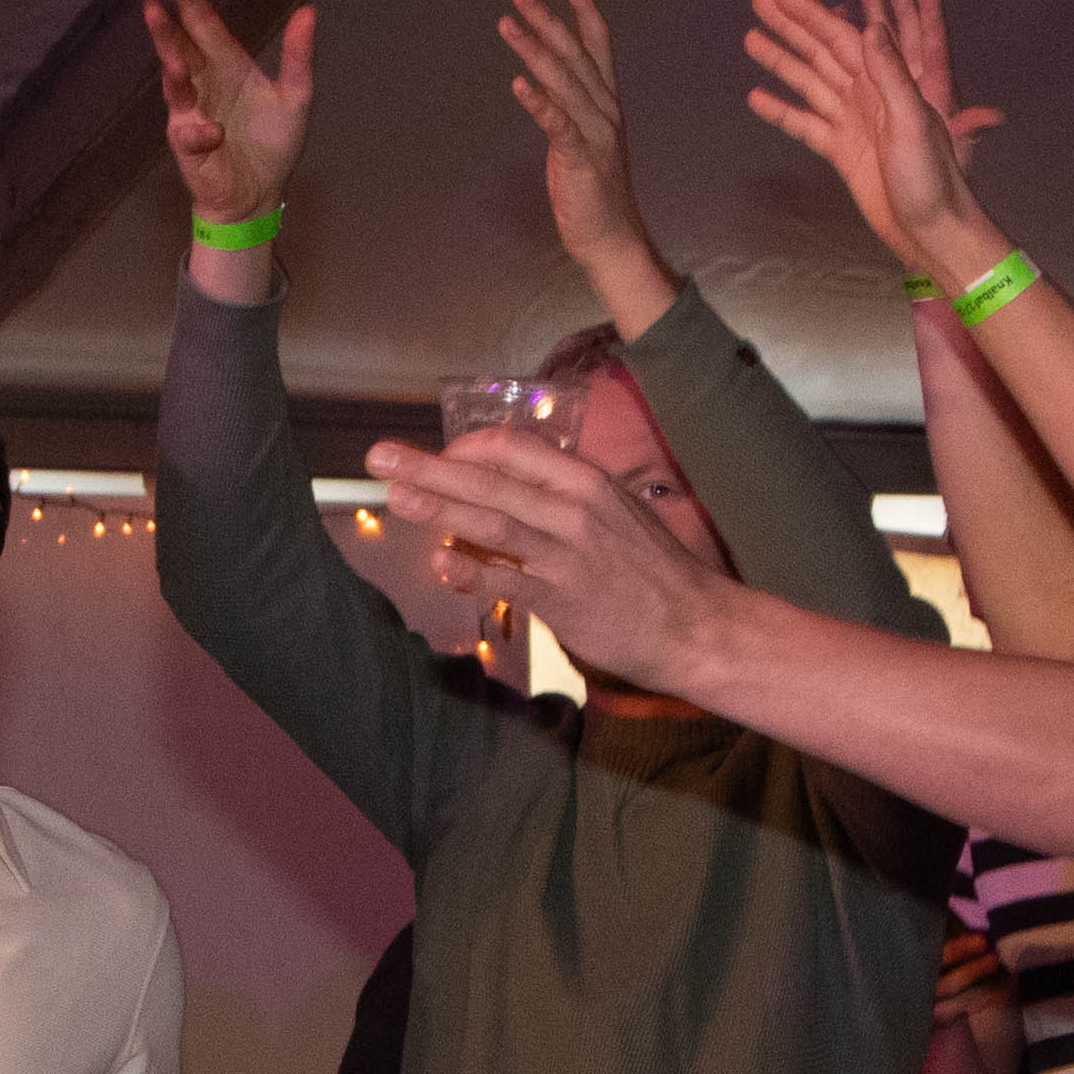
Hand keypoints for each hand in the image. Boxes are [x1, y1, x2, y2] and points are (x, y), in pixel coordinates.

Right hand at [146, 0, 313, 227]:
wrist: (260, 192)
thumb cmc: (273, 143)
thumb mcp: (296, 96)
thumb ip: (298, 56)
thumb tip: (308, 10)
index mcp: (229, 65)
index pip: (207, 28)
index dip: (193, 2)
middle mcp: (204, 83)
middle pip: (181, 49)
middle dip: (167, 29)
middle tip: (153, 3)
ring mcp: (191, 112)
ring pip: (174, 84)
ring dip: (171, 70)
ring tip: (171, 58)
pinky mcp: (188, 144)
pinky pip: (189, 132)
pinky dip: (199, 130)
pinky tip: (212, 130)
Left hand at [369, 427, 731, 697]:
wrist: (694, 624)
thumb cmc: (652, 569)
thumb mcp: (614, 511)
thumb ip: (562, 496)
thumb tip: (508, 487)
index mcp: (585, 480)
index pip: (511, 448)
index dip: (463, 449)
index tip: (436, 457)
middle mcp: (573, 510)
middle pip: (488, 480)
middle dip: (428, 468)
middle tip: (379, 459)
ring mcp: (566, 555)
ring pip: (491, 524)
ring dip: (437, 508)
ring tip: (396, 498)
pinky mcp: (562, 601)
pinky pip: (506, 581)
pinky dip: (469, 571)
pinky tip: (439, 563)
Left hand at [496, 0, 661, 276]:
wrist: (612, 238)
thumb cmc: (594, 188)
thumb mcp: (582, 136)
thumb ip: (569, 105)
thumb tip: (544, 77)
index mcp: (607, 102)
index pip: (598, 44)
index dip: (584, 8)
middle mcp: (605, 110)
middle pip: (576, 54)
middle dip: (547, 19)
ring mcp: (595, 134)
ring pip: (563, 82)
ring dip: (533, 51)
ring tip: (507, 24)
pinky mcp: (580, 160)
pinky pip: (558, 125)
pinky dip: (538, 103)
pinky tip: (517, 84)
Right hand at [740, 0, 1002, 284]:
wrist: (932, 230)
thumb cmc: (933, 178)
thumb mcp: (914, 122)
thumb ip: (892, 76)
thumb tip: (870, 28)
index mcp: (888, 82)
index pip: (842, 36)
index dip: (811, 12)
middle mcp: (868, 95)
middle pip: (821, 52)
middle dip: (790, 25)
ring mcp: (853, 122)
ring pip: (809, 82)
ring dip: (780, 60)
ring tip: (750, 37)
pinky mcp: (842, 151)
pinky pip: (805, 124)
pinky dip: (781, 111)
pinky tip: (756, 97)